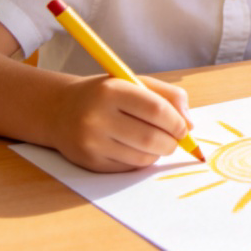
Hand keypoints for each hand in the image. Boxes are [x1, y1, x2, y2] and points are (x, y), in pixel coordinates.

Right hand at [51, 75, 193, 172]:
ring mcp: (91, 142)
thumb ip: (169, 96)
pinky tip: (136, 148)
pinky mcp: (89, 162)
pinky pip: (129, 167)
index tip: (184, 127)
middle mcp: (97, 117)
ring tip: (156, 142)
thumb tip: (190, 125)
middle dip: (172, 142)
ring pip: (142, 157)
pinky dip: (142, 160)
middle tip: (175, 139)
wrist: (60, 110)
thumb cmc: (107, 94)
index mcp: (112, 91)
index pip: (156, 110)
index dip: (177, 122)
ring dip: (158, 153)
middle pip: (151, 138)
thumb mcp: (136, 83)